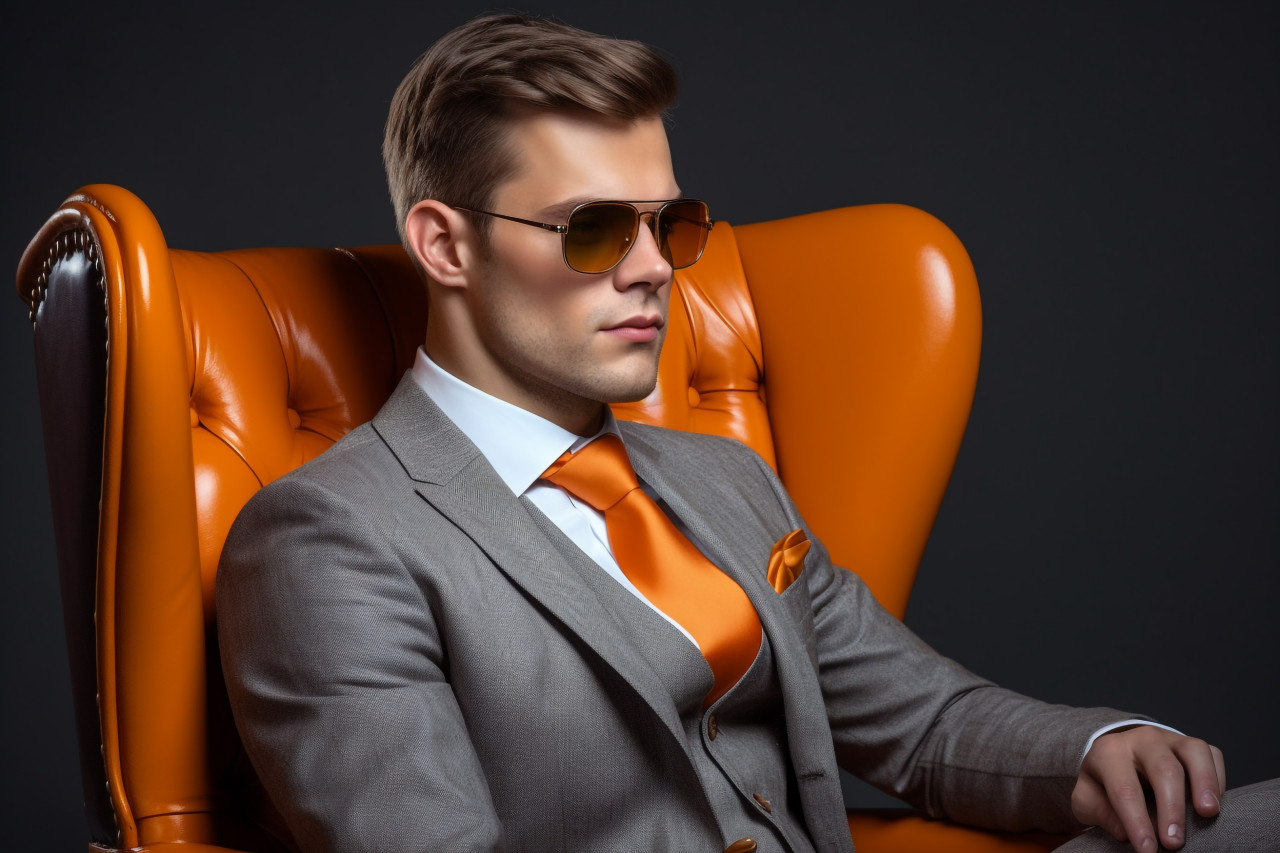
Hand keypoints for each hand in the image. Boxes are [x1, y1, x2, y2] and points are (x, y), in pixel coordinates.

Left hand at [1071, 726, 1224, 851]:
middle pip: (1162, 769)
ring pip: (1193, 752)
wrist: (1118, 755)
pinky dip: (1217, 778)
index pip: (1124, 788)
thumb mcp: (1089, 797)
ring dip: (1203, 783)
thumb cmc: (1105, 782)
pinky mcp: (1193, 744)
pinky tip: (1215, 804)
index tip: (1148, 850)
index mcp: (1109, 752)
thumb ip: (1100, 812)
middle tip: (1174, 843)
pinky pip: (1212, 755)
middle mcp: (1141, 739)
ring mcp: (1170, 739)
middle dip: (1170, 808)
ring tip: (1207, 814)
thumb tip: (1125, 832)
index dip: (1137, 821)